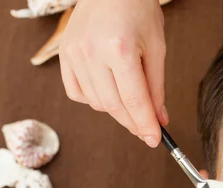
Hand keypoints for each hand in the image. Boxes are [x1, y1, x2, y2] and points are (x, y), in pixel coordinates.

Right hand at [59, 0, 168, 146]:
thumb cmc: (137, 10)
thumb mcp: (156, 47)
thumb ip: (156, 87)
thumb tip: (159, 120)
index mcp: (119, 49)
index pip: (134, 101)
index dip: (146, 125)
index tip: (155, 140)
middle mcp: (91, 53)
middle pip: (114, 106)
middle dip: (133, 123)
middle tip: (147, 129)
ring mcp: (74, 54)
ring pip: (96, 103)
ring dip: (116, 111)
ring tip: (131, 102)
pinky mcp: (63, 54)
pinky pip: (78, 93)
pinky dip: (95, 100)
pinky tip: (109, 92)